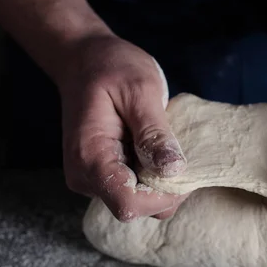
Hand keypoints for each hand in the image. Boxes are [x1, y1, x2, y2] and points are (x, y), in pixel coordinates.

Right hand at [58, 34, 187, 220]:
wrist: (83, 60)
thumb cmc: (110, 67)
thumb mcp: (140, 90)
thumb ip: (154, 132)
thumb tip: (174, 170)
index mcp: (90, 158)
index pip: (129, 203)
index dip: (163, 194)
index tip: (183, 167)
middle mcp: (85, 178)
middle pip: (137, 206)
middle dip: (166, 186)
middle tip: (177, 148)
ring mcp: (92, 180)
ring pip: (139, 201)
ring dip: (161, 180)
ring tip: (163, 142)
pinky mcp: (103, 176)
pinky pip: (134, 188)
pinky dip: (152, 174)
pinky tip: (154, 147)